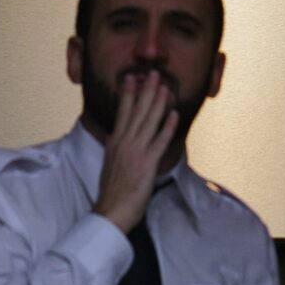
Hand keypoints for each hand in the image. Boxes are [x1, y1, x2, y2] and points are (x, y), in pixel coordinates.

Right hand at [94, 71, 178, 231]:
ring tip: (165, 86)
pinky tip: (174, 114)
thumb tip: (117, 136)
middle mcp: (124, 143)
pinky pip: (160, 141)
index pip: (122, 112)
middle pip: (137, 111)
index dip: (128, 93)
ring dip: (158, 102)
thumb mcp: (110, 163)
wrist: (111, 211)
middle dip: (146, 90)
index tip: (131, 77)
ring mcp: (136, 152)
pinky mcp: (147, 163)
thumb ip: (116, 147)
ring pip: (149, 121)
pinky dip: (167, 126)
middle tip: (153, 73)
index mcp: (114, 142)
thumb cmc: (112, 191)